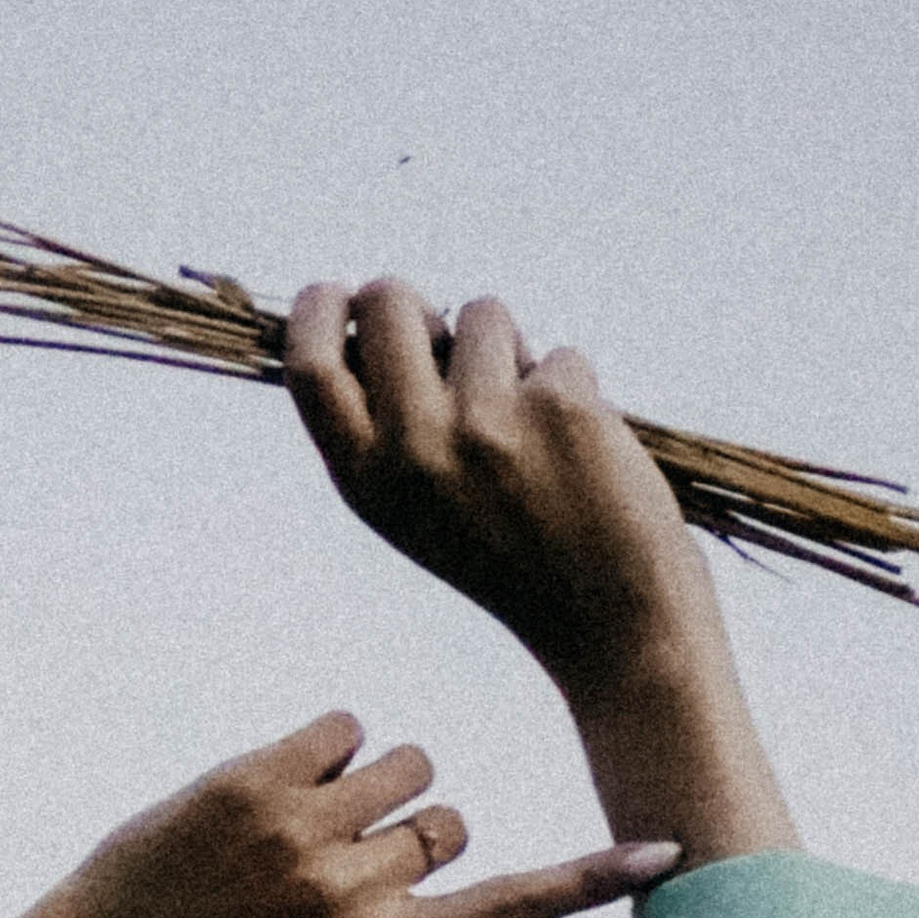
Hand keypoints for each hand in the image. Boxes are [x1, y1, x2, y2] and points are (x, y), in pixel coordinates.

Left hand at [0, 711, 680, 917]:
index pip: (503, 914)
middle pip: (451, 822)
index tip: (665, 856)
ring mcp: (301, 835)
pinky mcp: (257, 777)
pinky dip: (328, 749)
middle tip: (337, 869)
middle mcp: (348, 899)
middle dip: (416, 834)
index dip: (587, 883)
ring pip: (408, 765)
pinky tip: (277, 790)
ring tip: (301, 829)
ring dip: (374, 785)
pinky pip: (347, 726)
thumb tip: (523, 909)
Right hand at [283, 282, 801, 868]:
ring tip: (532, 427)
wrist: (609, 623)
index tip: (341, 294)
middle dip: (419, 301)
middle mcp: (413, 450)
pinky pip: (558, 355)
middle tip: (450, 338)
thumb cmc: (511, 557)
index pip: (310, 368)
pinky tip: (581, 455)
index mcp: (367, 481)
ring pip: (485, 314)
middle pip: (388, 304)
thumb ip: (384, 425)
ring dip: (513, 352)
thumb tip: (369, 308)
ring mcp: (484, 425)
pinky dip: (574, 390)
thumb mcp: (417, 507)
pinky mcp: (557, 407)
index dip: (319, 311)